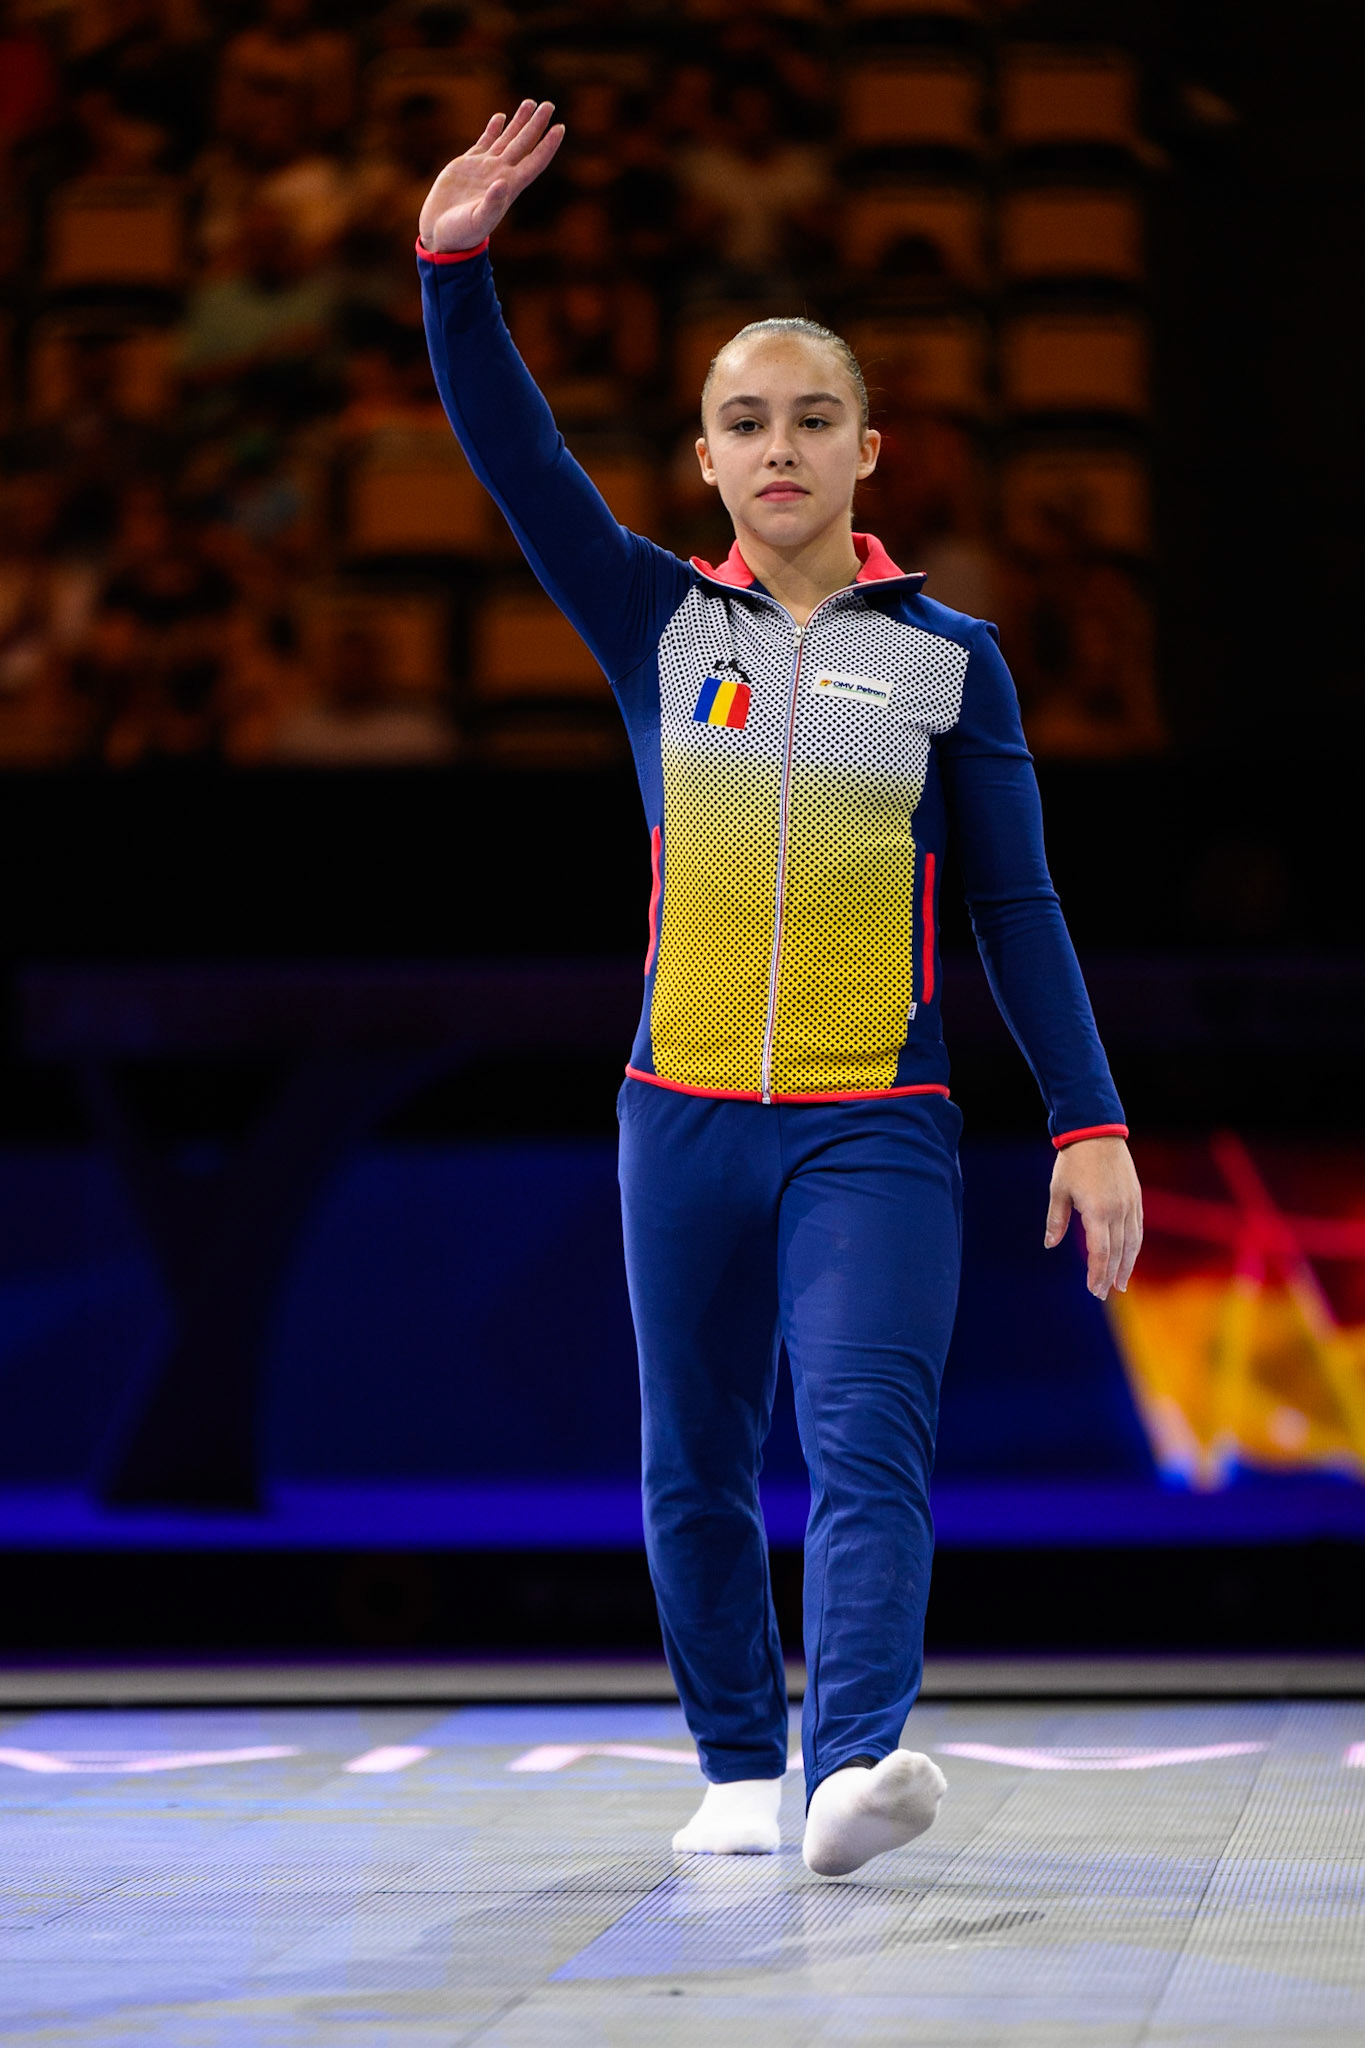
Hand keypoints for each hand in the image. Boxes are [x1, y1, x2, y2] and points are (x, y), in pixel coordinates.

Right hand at [418, 100, 564, 253]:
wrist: (441, 235)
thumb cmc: (461, 234)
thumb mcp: (477, 221)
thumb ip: (490, 204)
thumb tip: (502, 183)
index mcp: (508, 187)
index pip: (534, 162)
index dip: (548, 146)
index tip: (560, 128)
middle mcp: (500, 174)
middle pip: (523, 144)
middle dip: (536, 124)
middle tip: (549, 105)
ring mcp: (485, 168)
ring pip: (506, 139)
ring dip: (519, 121)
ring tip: (531, 103)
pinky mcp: (467, 165)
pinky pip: (484, 142)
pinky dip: (493, 129)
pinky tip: (501, 117)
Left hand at [1044, 1136, 1142, 1299]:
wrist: (1097, 1133)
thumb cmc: (1073, 1161)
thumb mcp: (1058, 1190)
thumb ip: (1056, 1220)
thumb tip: (1049, 1245)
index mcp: (1097, 1211)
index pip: (1100, 1252)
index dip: (1097, 1273)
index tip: (1092, 1289)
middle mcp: (1118, 1211)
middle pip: (1118, 1252)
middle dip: (1110, 1275)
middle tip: (1102, 1293)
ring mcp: (1130, 1204)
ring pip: (1132, 1243)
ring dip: (1127, 1265)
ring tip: (1121, 1284)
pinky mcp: (1136, 1198)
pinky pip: (1137, 1229)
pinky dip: (1134, 1246)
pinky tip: (1129, 1257)